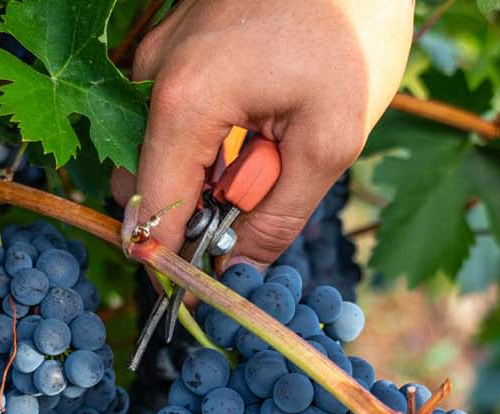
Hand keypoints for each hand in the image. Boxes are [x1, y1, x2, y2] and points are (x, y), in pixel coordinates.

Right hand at [117, 0, 413, 264]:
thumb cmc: (351, 30)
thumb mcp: (330, 139)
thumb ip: (278, 216)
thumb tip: (238, 273)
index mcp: (184, 101)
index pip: (151, 209)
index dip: (169, 262)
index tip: (197, 296)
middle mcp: (154, 74)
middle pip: (147, 181)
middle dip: (195, 214)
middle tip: (258, 212)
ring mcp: (161, 53)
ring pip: (165, 147)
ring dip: (211, 174)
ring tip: (275, 154)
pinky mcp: (180, 41)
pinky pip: (180, 113)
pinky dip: (215, 139)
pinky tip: (265, 123)